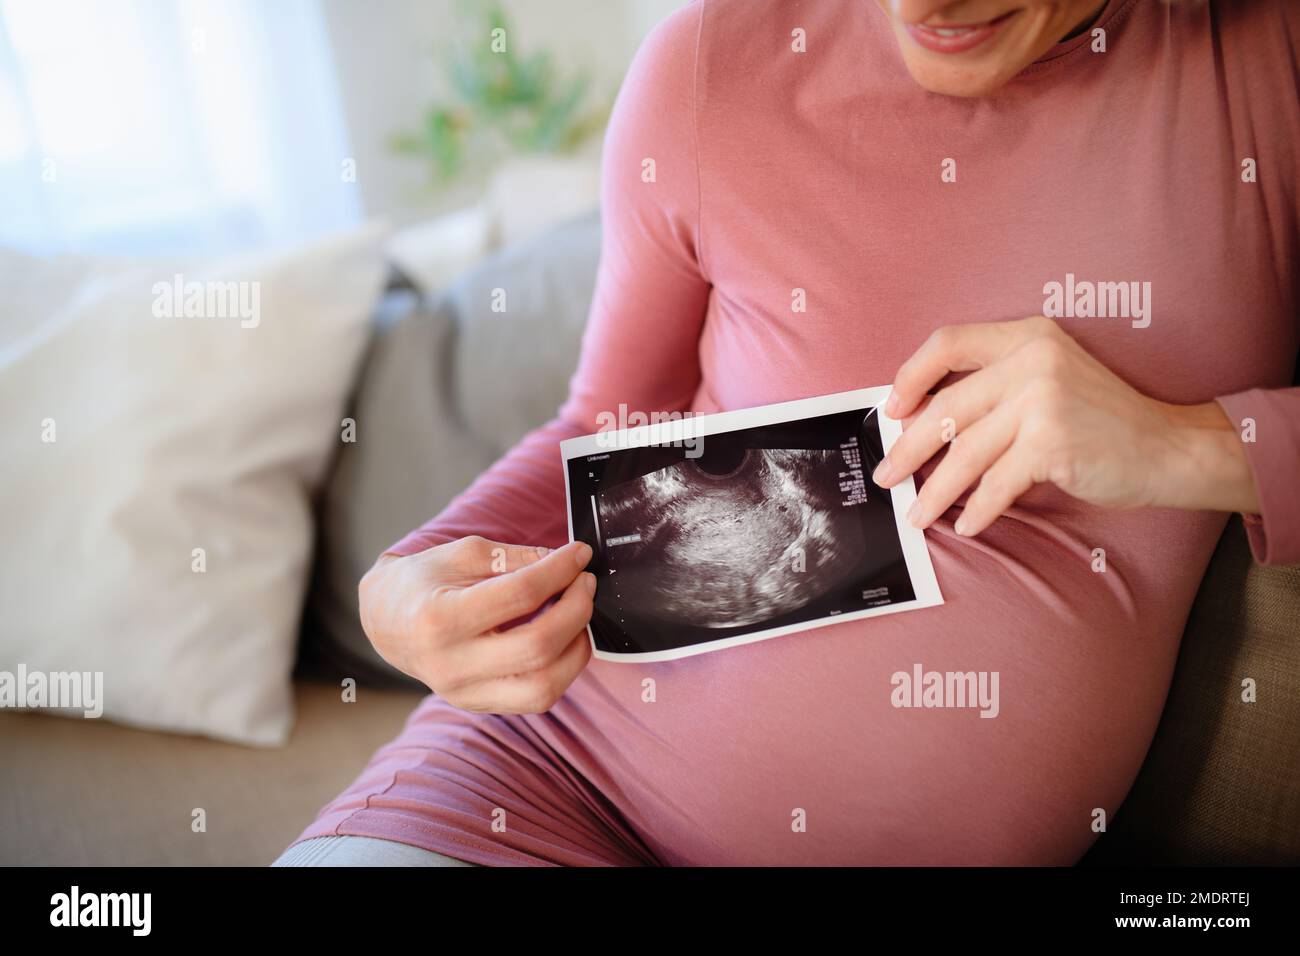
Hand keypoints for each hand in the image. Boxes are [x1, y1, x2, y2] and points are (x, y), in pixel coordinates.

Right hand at [358, 536, 595, 713]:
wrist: (386, 622)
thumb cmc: (423, 581)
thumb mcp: (460, 554)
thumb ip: (513, 558)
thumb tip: (564, 561)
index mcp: (440, 618)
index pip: (519, 595)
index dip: (559, 570)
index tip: (580, 553)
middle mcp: (450, 665)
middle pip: (538, 646)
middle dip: (576, 609)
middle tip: (585, 582)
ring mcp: (464, 694)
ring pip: (544, 687)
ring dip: (577, 647)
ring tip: (580, 613)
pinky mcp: (478, 705)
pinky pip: (536, 698)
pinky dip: (563, 668)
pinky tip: (566, 638)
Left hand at [872, 316, 1259, 536]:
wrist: (1169, 447)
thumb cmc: (1101, 422)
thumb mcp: (1049, 382)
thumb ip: (996, 390)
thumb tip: (921, 422)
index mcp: (1026, 336)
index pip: (948, 342)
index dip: (912, 375)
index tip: (892, 409)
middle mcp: (1032, 360)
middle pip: (946, 407)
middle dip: (909, 448)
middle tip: (887, 475)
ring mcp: (1042, 400)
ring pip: (965, 452)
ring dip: (936, 491)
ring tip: (917, 515)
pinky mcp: (1051, 442)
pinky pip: (995, 484)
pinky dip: (978, 509)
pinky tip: (968, 525)